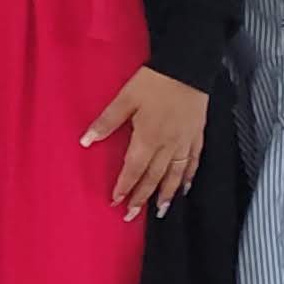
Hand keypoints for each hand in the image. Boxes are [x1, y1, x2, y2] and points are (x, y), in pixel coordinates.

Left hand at [83, 67, 209, 220]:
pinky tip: (185, 187)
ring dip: (166, 194)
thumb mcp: (125, 98)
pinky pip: (193, 162)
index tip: (115, 201)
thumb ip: (106, 122)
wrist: (188, 68)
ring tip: (160, 211)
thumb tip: (86, 141)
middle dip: (141, 198)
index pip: (133, 169)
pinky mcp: (197, 135)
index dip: (124, 187)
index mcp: (147, 138)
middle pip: (153, 177)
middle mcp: (167, 145)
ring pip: (175, 175)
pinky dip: (188, 177)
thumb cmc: (155, 82)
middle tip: (132, 216)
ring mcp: (184, 142)